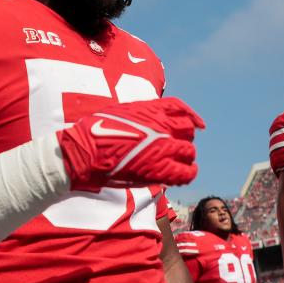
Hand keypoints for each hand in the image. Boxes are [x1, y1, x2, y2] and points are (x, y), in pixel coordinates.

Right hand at [57, 97, 204, 191]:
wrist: (85, 153)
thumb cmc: (95, 131)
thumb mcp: (120, 112)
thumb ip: (140, 114)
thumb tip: (149, 119)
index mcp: (150, 110)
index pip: (180, 109)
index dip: (192, 117)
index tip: (198, 125)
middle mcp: (161, 126)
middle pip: (187, 130)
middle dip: (185, 138)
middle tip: (178, 146)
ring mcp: (162, 148)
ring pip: (188, 151)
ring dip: (186, 156)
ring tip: (180, 161)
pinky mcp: (159, 170)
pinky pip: (186, 172)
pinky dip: (189, 173)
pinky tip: (186, 174)